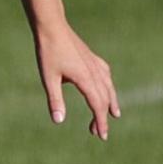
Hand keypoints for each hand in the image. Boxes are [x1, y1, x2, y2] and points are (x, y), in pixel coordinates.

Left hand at [35, 23, 119, 140]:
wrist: (52, 27)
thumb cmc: (48, 52)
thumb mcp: (49, 78)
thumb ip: (55, 100)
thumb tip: (59, 121)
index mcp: (85, 78)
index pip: (97, 105)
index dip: (100, 121)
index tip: (102, 136)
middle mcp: (94, 71)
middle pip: (104, 98)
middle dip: (103, 116)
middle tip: (99, 133)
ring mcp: (94, 63)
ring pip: (108, 86)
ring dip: (110, 102)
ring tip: (114, 114)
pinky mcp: (91, 57)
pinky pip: (105, 74)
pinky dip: (108, 85)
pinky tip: (106, 86)